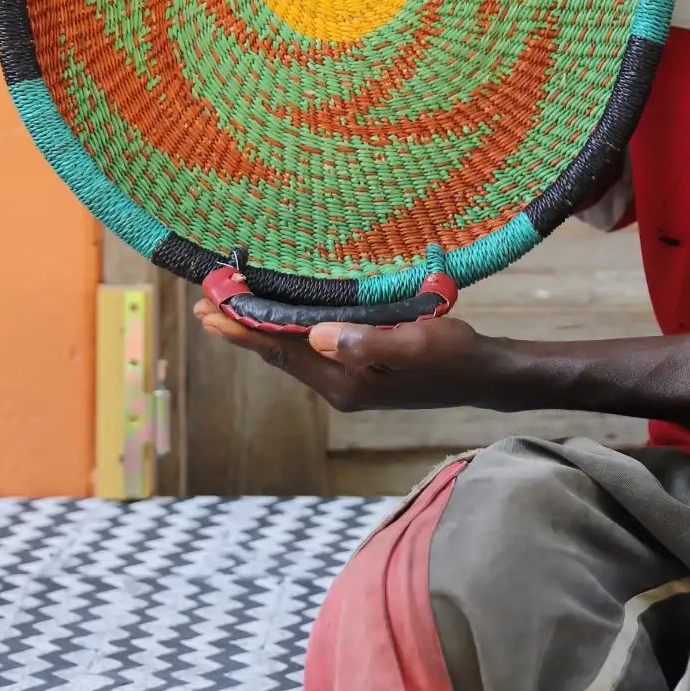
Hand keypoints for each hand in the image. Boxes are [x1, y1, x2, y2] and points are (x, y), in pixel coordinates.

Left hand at [194, 297, 501, 413]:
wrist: (484, 375)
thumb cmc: (454, 356)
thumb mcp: (415, 344)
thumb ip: (366, 343)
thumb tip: (316, 336)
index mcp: (345, 382)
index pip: (283, 351)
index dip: (245, 328)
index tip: (211, 309)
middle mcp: (339, 387)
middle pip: (279, 354)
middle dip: (242, 328)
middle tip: (205, 303)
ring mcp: (348, 382)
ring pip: (292, 353)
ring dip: (261, 328)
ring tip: (230, 308)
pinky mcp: (358, 373)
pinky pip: (310, 350)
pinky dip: (287, 330)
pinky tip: (282, 317)